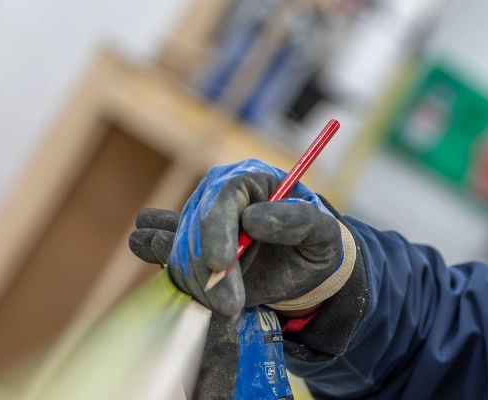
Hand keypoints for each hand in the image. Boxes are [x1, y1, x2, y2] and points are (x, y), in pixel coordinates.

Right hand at [128, 159, 351, 318]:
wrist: (300, 265)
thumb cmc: (314, 242)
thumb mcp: (323, 232)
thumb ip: (298, 221)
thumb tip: (252, 218)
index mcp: (251, 178)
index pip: (222, 196)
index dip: (215, 229)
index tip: (219, 264)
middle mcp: (216, 192)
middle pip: (195, 227)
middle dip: (208, 271)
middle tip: (229, 308)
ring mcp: (197, 217)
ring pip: (179, 249)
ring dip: (196, 284)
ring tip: (225, 310)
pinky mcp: (186, 242)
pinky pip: (165, 255)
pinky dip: (177, 277)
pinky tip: (190, 293)